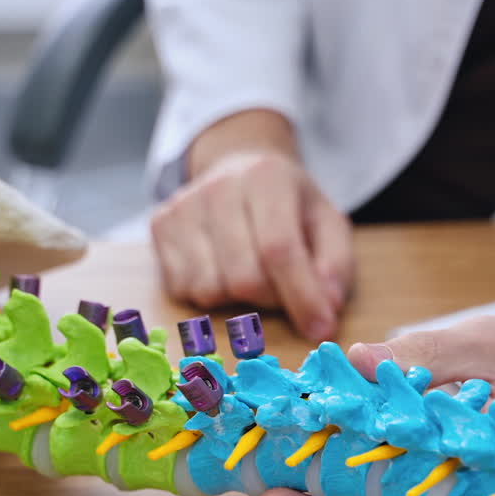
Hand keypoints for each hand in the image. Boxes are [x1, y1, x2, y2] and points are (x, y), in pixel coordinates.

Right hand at [150, 110, 353, 341]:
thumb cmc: (288, 203)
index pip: (280, 249)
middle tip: (284, 291)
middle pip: (244, 277)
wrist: (237, 167)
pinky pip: (183, 289)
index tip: (319, 329)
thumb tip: (325, 311)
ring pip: (209, 289)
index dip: (301, 296)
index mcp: (268, 177)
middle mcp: (219, 186)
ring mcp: (183, 205)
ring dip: (237, 300)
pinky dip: (208, 293)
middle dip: (271, 300)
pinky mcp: (160, 225)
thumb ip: (335, 266)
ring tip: (252, 274)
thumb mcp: (327, 224)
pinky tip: (222, 268)